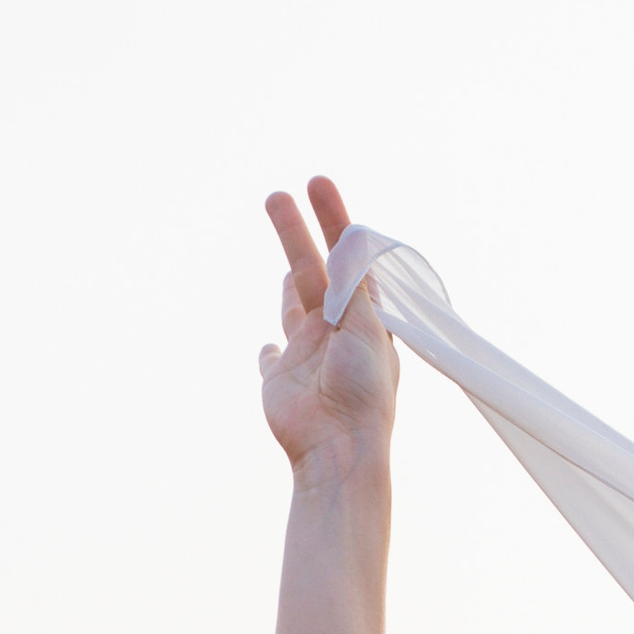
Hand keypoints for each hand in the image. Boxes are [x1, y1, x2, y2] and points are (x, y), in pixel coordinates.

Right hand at [259, 176, 395, 479]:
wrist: (337, 448)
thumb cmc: (362, 391)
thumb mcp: (365, 327)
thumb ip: (353, 285)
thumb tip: (352, 238)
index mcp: (363, 320)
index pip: (348, 261)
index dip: (336, 222)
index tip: (318, 185)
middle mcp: (335, 334)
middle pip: (313, 272)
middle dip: (296, 234)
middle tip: (277, 196)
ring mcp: (306, 356)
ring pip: (294, 307)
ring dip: (290, 280)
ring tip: (289, 257)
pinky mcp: (279, 379)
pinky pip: (271, 359)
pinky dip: (268, 351)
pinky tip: (267, 346)